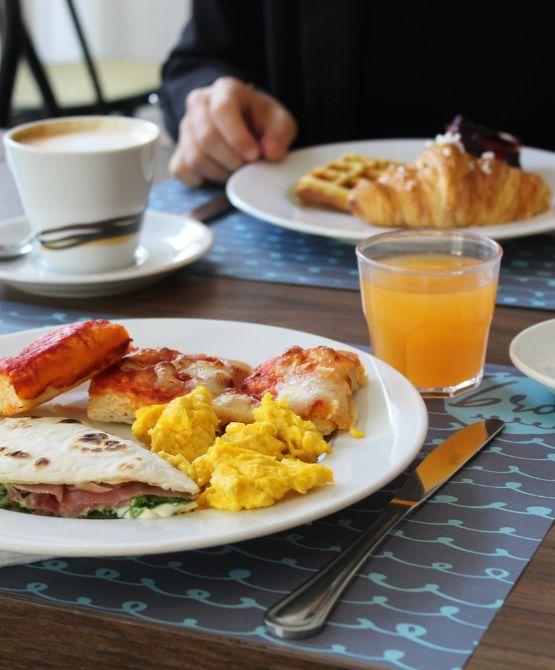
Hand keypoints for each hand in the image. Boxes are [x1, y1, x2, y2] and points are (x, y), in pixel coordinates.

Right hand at [169, 76, 296, 186]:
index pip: (222, 110)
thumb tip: (271, 153)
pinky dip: (201, 180)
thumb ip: (280, 135)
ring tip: (237, 171)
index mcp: (225, 90)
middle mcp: (198, 104)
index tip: (254, 156)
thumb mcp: (280, 122)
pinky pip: (181, 170)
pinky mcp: (178, 150)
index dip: (238, 137)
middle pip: (205, 137)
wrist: (246, 124)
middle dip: (231, 160)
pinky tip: (219, 174)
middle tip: (247, 167)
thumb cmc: (261, 122)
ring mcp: (185, 127)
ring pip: (194, 157)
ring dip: (220, 173)